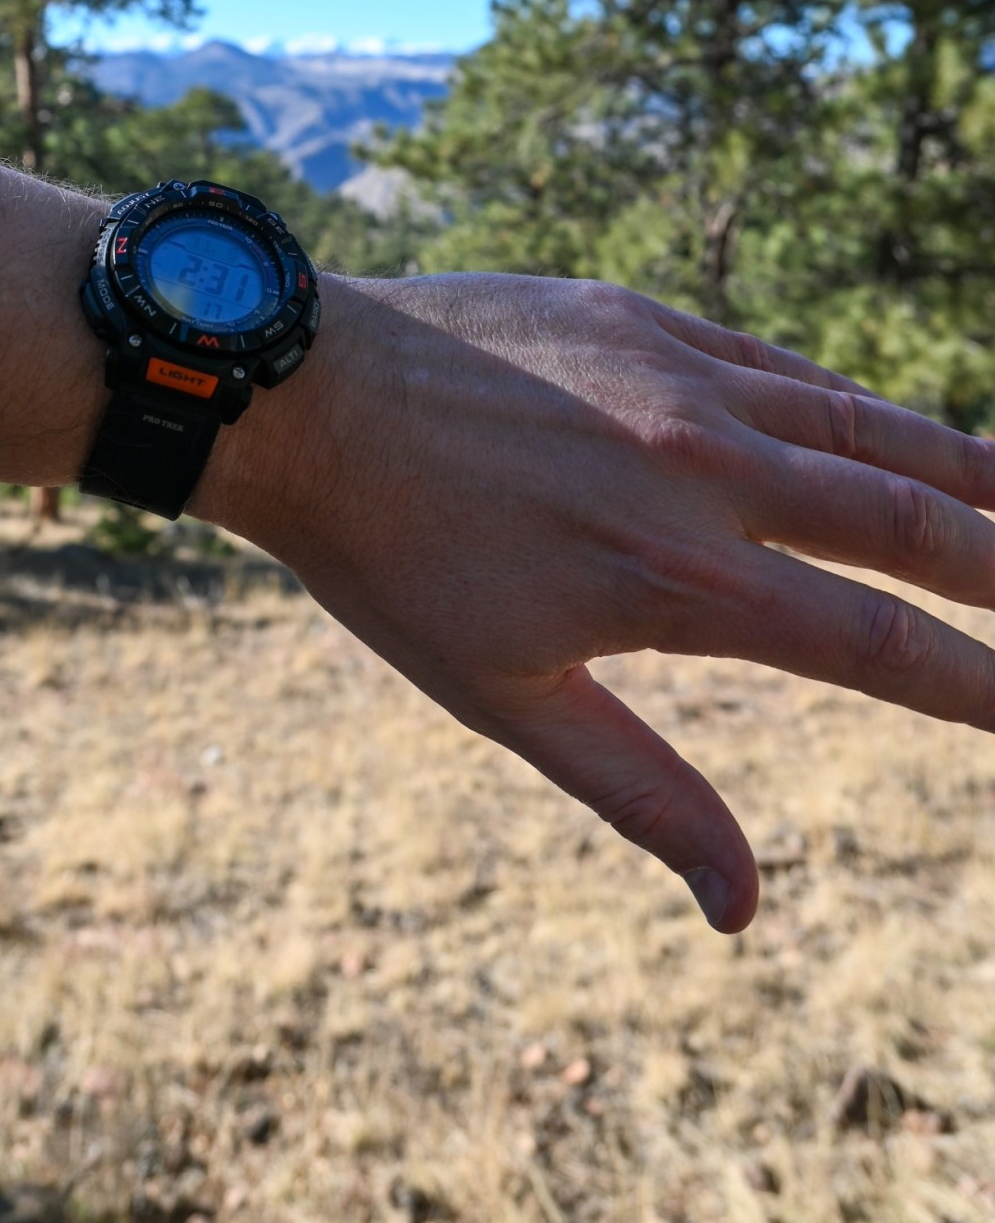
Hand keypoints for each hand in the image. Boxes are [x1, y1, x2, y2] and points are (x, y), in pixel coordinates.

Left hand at [202, 272, 994, 931]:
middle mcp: (704, 470)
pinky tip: (892, 427)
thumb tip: (743, 910)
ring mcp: (679, 377)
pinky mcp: (644, 316)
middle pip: (908, 521)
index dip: (983, 684)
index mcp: (677, 581)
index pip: (878, 645)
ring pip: (866, 425)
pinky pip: (781, 365)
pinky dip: (853, 405)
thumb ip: (642, 794)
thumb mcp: (507, 696)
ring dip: (965, 466)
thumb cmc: (389, 559)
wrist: (302, 397)